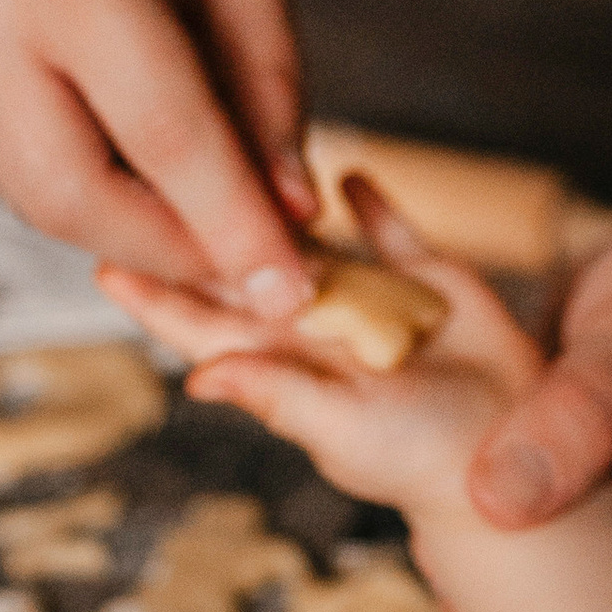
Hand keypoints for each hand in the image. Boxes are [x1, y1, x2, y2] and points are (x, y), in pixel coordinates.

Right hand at [0, 0, 318, 307]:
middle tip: (255, 268)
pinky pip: (11, 170)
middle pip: (78, 195)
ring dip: (131, 226)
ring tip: (211, 210)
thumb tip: (286, 210)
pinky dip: (84, 185)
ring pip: (38, 200)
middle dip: (175, 249)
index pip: (162, 133)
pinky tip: (135, 153)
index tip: (295, 288)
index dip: (234, 225)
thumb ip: (268, 80)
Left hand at [101, 178, 546, 531]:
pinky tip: (344, 168)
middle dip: (196, 229)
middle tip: (146, 173)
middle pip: (238, 266)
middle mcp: (313, 323)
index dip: (153, 292)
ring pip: (305, 237)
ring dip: (271, 201)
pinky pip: (386, 226)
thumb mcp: (339, 428)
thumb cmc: (417, 457)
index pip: (200, 323)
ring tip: (229, 154)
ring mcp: (365, 295)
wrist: (508, 446)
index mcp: (280, 362)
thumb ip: (275, 395)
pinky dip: (365, 197)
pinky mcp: (421, 274)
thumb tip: (196, 378)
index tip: (103, 256)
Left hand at [472, 108, 611, 611]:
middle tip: (434, 557)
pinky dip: (475, 501)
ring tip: (425, 516)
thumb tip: (495, 500)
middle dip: (495, 602)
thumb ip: (578, 420)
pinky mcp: (582, 493)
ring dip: (476, 550)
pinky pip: (519, 522)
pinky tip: (429, 470)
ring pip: (539, 576)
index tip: (468, 610)